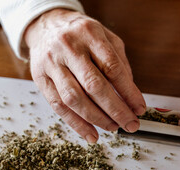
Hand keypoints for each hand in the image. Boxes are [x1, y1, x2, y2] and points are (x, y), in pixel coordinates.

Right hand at [24, 9, 145, 142]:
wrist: (46, 26)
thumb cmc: (81, 35)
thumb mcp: (106, 37)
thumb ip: (119, 62)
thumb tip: (130, 95)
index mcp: (90, 34)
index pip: (113, 67)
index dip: (129, 91)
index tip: (139, 108)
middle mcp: (69, 47)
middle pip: (94, 85)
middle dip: (116, 110)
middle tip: (130, 124)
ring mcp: (52, 63)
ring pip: (74, 98)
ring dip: (97, 119)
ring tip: (113, 128)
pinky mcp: (40, 79)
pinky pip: (58, 106)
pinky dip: (76, 124)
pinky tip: (91, 134)